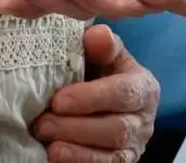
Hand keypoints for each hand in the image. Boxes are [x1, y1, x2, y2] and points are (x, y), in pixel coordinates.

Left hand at [31, 24, 157, 162]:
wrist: (102, 106)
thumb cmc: (100, 77)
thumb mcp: (103, 57)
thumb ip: (101, 46)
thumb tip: (97, 35)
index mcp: (144, 87)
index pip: (124, 93)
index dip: (90, 98)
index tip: (58, 100)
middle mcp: (145, 120)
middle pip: (116, 128)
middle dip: (75, 127)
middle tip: (41, 123)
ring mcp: (135, 147)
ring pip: (110, 154)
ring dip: (74, 148)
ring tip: (45, 140)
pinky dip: (79, 162)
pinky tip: (56, 156)